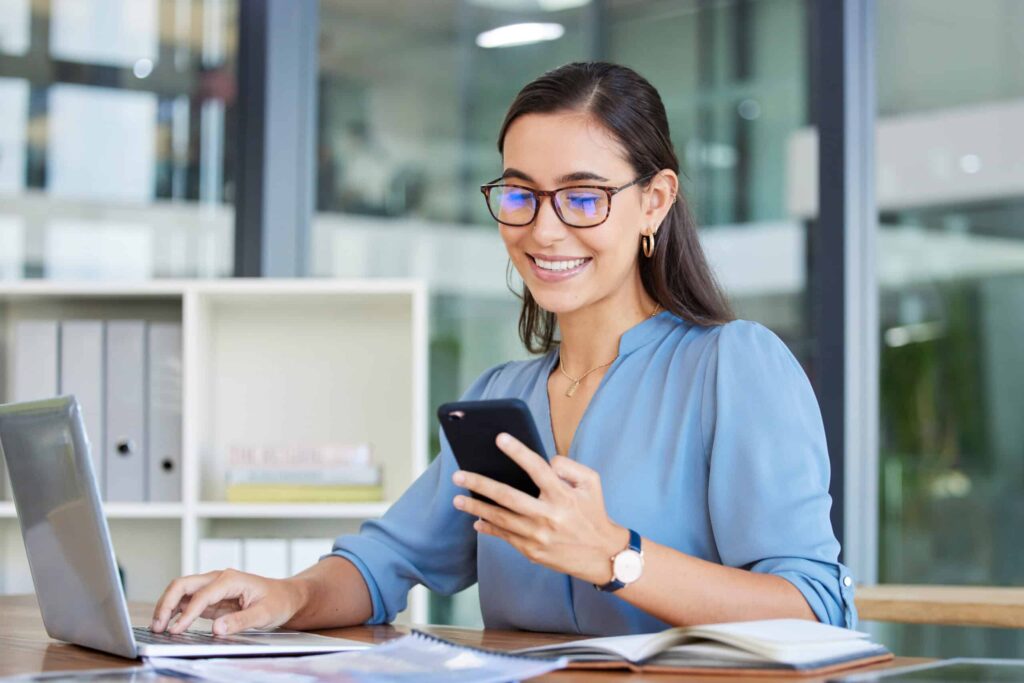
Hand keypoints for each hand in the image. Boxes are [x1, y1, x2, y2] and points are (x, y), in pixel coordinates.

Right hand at [150, 568, 307, 635]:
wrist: (286, 597)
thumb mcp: (264, 614)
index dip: (187, 614)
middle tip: (157, 626)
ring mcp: (213, 587)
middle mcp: (218, 579)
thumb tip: (217, 628)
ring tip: (158, 627)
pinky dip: (175, 611)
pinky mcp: (211, 598)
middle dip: (166, 603)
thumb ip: (241, 621)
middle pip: (183, 585)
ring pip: (181, 591)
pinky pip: (187, 601)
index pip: (201, 595)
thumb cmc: (278, 602)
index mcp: (230, 579)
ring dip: (166, 606)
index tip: (176, 630)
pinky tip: (169, 624)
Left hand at [451, 433, 628, 585]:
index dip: (518, 451)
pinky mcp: (532, 551)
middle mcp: (548, 516)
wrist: (602, 554)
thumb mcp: (591, 482)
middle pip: (507, 497)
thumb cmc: (594, 512)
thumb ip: (569, 466)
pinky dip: (488, 528)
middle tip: (459, 475)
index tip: (499, 438)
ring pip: (500, 519)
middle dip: (480, 484)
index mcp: (563, 496)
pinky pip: (505, 537)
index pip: (537, 468)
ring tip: (457, 498)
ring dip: (475, 507)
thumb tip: (544, 461)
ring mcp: (538, 536)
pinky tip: (476, 520)